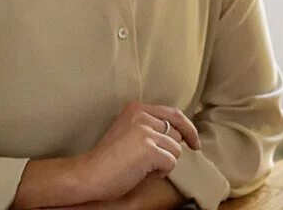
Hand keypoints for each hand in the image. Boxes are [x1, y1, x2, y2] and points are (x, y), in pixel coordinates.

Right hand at [74, 103, 201, 202]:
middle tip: (145, 162)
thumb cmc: (108, 160)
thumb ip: (151, 127)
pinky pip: (171, 163)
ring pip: (176, 150)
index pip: (174, 114)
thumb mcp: (129, 132)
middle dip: (167, 152)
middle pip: (177, 135)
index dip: (188, 129)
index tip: (194, 143)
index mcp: (137, 109)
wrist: (88, 174)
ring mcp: (146, 131)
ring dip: (163, 164)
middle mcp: (142, 116)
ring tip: (141, 167)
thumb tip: (182, 136)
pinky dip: (160, 172)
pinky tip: (141, 172)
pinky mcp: (149, 149)